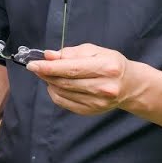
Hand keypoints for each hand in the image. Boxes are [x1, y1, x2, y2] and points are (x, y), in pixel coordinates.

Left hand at [26, 43, 142, 115]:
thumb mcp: (94, 51)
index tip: (32, 64)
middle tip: (36, 67)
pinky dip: (55, 93)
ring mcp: (98, 102)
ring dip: (50, 82)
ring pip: (62, 92)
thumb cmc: (110, 64)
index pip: (71, 68)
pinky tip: (57, 85)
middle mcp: (104, 87)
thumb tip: (48, 55)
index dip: (49, 67)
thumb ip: (71, 53)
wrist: (129, 85)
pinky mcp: (91, 111)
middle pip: (65, 82)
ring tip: (50, 74)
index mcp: (106, 68)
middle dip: (46, 74)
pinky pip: (64, 102)